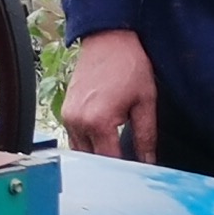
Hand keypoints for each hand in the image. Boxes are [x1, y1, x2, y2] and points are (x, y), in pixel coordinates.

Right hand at [60, 31, 156, 160]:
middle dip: (110, 167)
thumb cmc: (128, 65)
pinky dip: (88, 144)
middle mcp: (78, 122)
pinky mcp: (65, 111)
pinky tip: (105, 141)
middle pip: (92, 161)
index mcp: (98, 121)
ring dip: (97, 156)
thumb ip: (146, 136)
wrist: (108, 38)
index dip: (125, 171)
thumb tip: (148, 162)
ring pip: (81, 152)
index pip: (110, 162)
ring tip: (117, 154)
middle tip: (129, 168)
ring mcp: (68, 117)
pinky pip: (75, 138)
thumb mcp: (146, 102)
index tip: (137, 175)